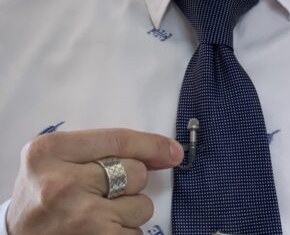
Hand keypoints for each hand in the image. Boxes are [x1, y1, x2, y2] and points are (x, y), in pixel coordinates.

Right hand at [6, 128, 183, 234]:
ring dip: (130, 211)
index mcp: (50, 151)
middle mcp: (62, 184)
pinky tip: (102, 230)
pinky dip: (126, 232)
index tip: (173, 151)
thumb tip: (164, 152)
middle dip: (132, 180)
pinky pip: (134, 234)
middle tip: (108, 189)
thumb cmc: (41, 192)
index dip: (152, 144)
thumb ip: (100, 147)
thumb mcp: (56, 157)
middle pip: (135, 172)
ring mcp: (78, 220)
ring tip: (101, 213)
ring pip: (140, 207)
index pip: (119, 140)